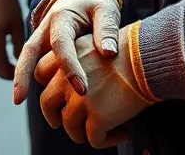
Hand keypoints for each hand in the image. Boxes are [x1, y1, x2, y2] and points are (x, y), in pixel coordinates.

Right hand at [13, 0, 121, 102]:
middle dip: (22, 73)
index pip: (61, 44)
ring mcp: (43, 37)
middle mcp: (46, 28)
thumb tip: (109, 53)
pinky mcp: (45, 46)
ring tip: (17, 101)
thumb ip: (107, 29)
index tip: (83, 90)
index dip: (70, 68)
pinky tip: (40, 99)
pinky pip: (36, 62)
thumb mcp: (106, 10)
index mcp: (62, 18)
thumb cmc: (97, 3)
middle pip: (29, 50)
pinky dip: (32, 77)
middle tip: (18, 99)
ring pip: (28, 57)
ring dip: (21, 77)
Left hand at [36, 29, 153, 147]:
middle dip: (56, 118)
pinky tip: (122, 132)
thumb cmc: (124, 50)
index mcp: (60, 56)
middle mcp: (64, 79)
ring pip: (70, 127)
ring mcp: (79, 100)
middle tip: (70, 124)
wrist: (145, 57)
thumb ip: (75, 60)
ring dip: (83, 133)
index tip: (60, 98)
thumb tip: (72, 84)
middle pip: (47, 104)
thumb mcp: (90, 44)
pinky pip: (94, 140)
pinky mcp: (97, 117)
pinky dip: (107, 141)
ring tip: (102, 131)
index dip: (49, 88)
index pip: (40, 74)